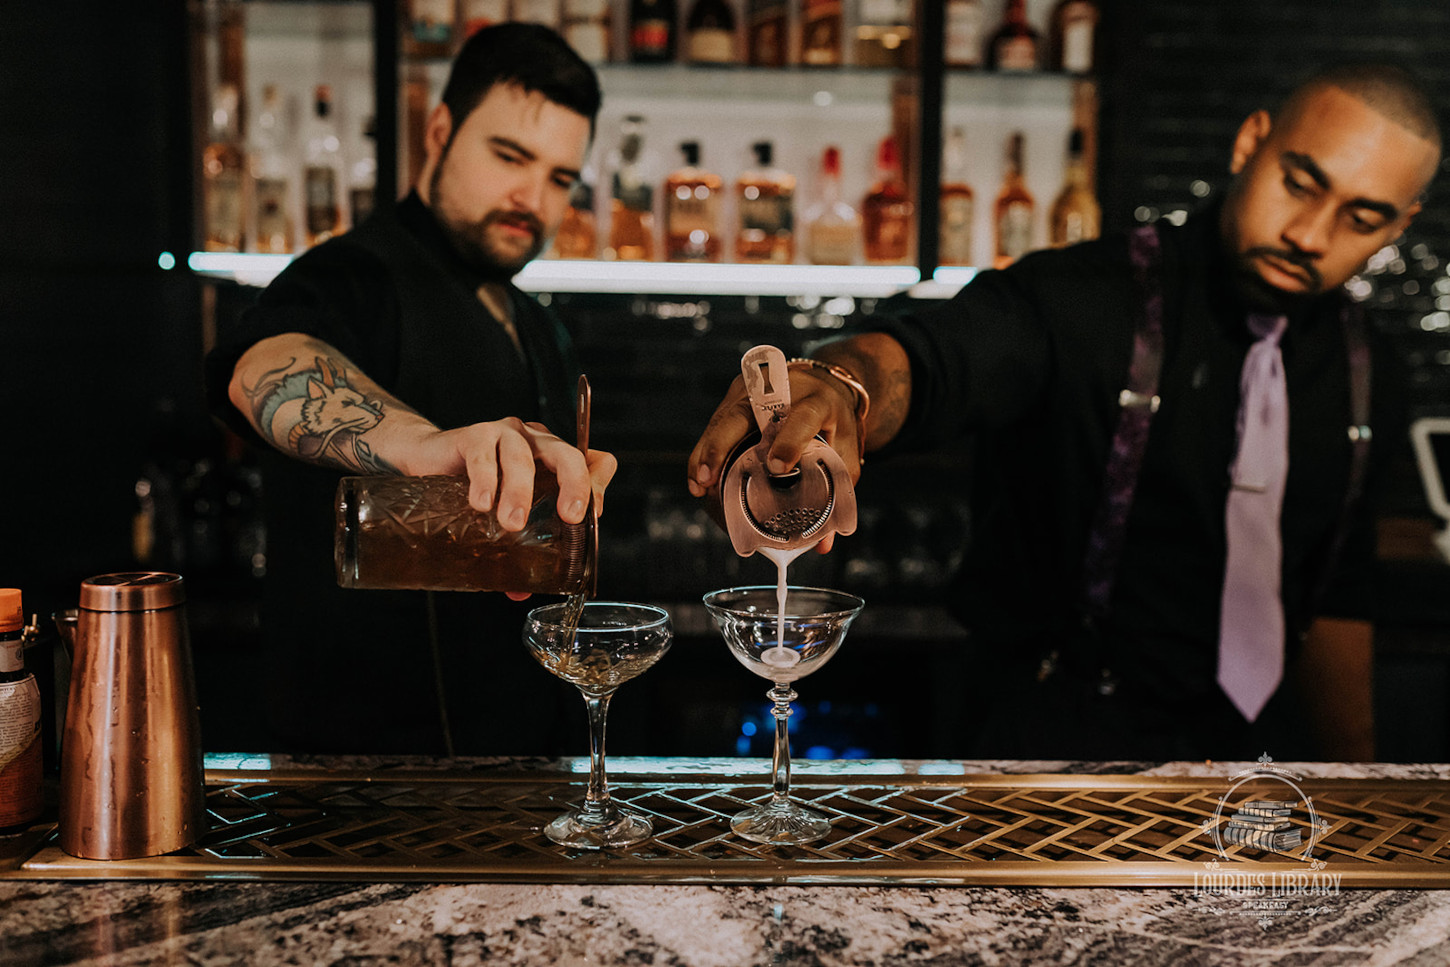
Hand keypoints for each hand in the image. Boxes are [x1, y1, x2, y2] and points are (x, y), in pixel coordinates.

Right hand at [407, 418, 617, 530]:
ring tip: (511, 523)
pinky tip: (481, 504)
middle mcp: (535, 441)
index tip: (590, 518)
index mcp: (552, 459)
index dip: (597, 487)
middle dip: (574, 486)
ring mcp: (505, 434)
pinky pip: (483, 455)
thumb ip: (516, 547)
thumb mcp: (504, 512)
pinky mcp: (473, 435)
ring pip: (522, 458)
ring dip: (519, 492)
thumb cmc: (473, 485)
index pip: (593, 462)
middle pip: (568, 455)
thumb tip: (520, 592)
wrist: (426, 458)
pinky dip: (484, 481)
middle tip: (568, 518)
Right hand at [686, 367, 862, 552]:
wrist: (822, 382)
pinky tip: (700, 480)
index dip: (789, 442)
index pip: (800, 419)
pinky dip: (705, 453)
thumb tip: (823, 545)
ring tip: (699, 489)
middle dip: (719, 448)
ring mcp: (751, 393)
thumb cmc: (834, 419)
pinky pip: (715, 426)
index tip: (776, 468)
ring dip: (705, 455)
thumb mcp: (845, 449)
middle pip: (740, 416)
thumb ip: (837, 492)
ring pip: (720, 422)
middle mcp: (778, 393)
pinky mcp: (735, 398)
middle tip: (707, 481)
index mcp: (815, 402)